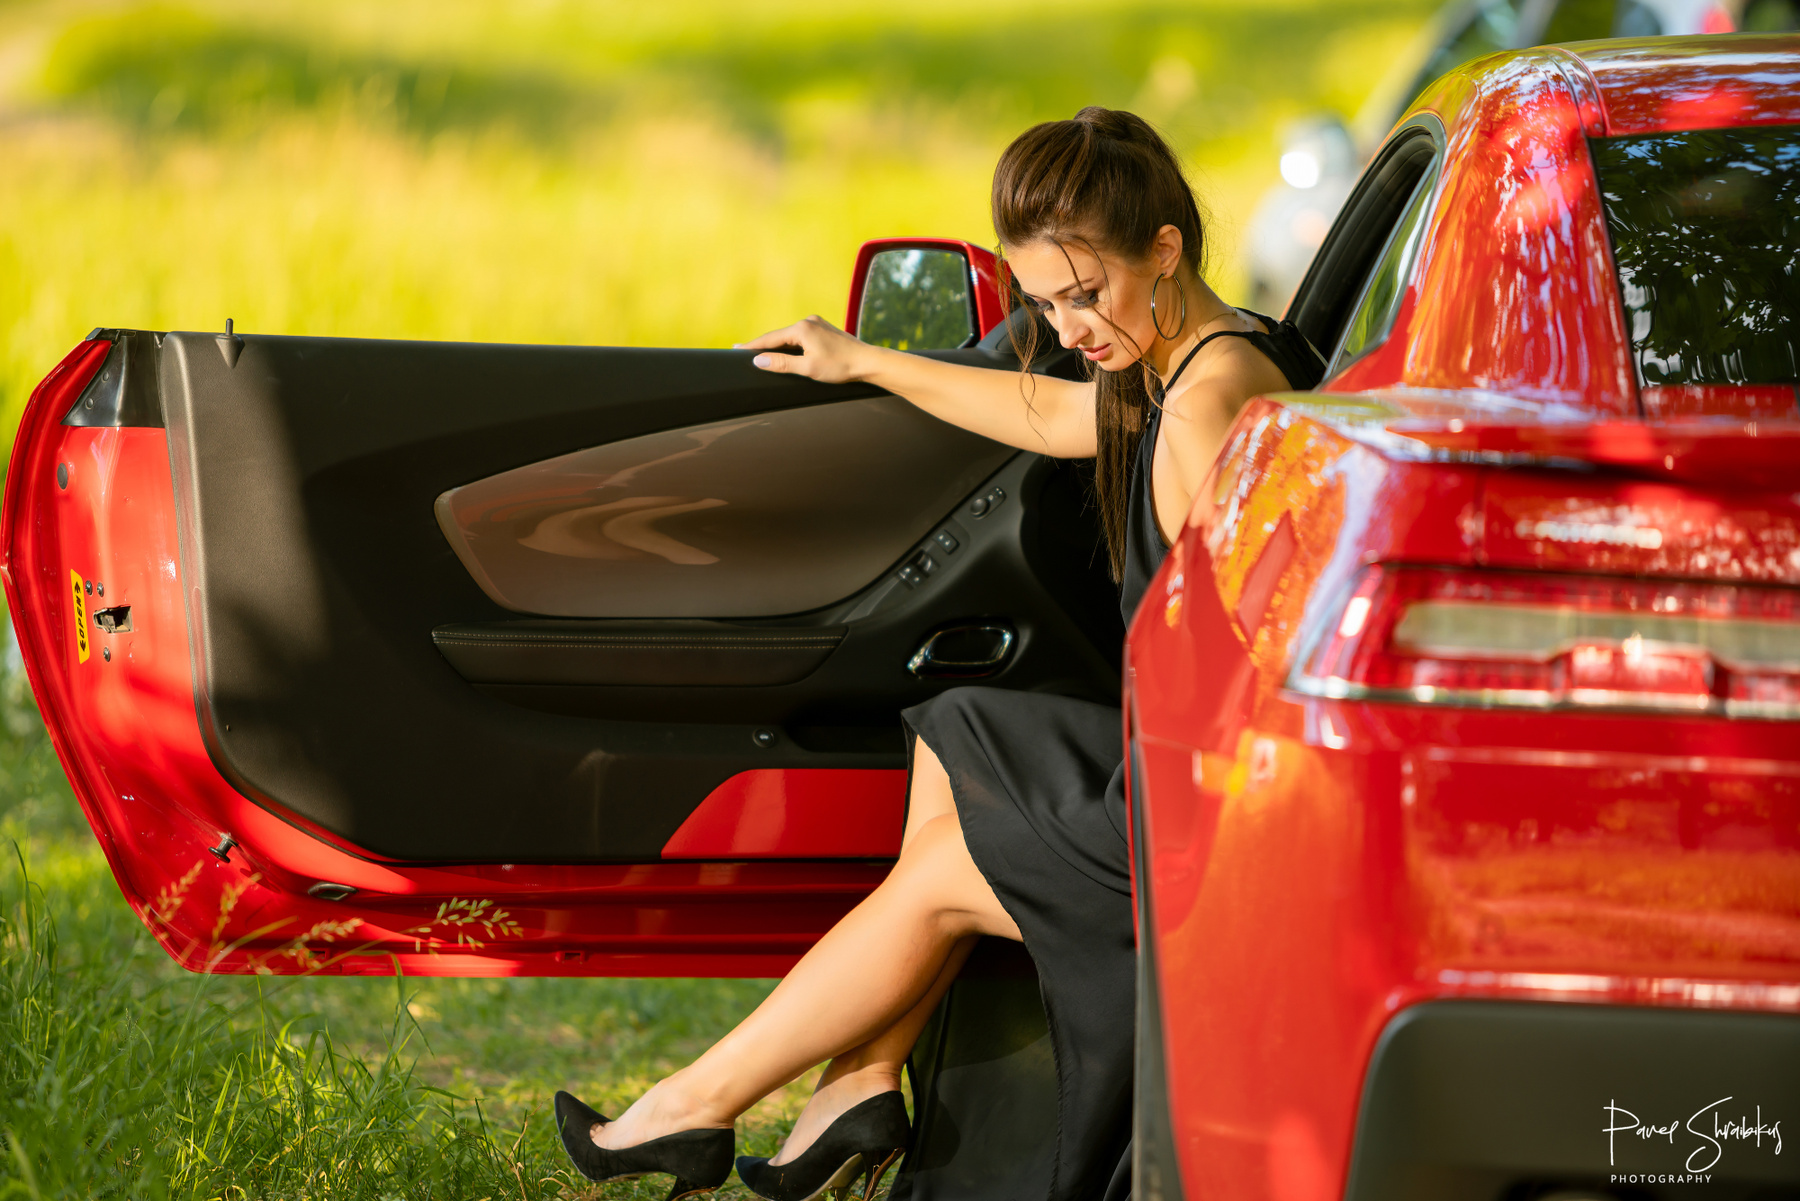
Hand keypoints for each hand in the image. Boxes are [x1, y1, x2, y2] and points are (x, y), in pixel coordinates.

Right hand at [734, 316, 872, 383]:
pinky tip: (786, 349)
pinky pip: (801, 336)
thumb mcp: (807, 368)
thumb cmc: (840, 366)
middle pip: (779, 335)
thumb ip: (782, 364)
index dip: (751, 346)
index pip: (770, 339)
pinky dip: (791, 344)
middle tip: (743, 351)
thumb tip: (758, 361)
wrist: (868, 362)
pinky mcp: (824, 329)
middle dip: (763, 345)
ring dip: (778, 344)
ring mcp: (817, 323)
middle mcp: (808, 321)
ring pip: (790, 336)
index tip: (734, 349)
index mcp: (802, 328)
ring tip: (761, 352)